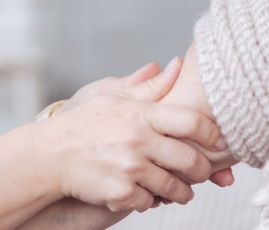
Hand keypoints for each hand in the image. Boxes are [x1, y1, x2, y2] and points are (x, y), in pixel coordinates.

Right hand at [31, 58, 227, 212]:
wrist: (51, 155)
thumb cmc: (85, 124)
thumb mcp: (115, 97)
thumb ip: (150, 86)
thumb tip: (176, 65)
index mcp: (140, 114)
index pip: (192, 122)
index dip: (212, 133)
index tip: (218, 141)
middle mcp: (137, 141)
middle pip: (192, 161)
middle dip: (203, 170)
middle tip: (201, 170)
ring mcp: (130, 169)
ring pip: (177, 187)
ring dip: (183, 191)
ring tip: (180, 188)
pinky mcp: (121, 193)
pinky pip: (152, 202)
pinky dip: (153, 201)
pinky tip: (148, 193)